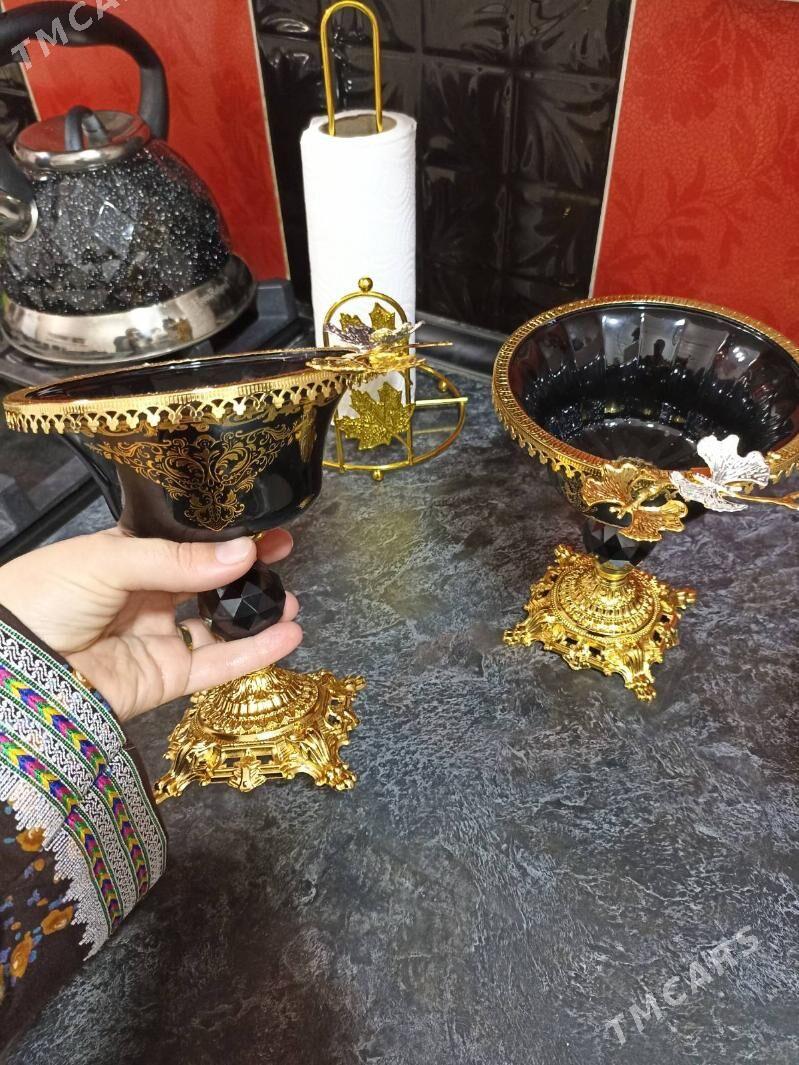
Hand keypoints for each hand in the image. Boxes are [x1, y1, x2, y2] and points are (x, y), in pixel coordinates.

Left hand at [0, 527, 301, 721]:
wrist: (10, 665)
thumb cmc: (43, 595)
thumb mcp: (109, 561)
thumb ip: (179, 560)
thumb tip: (243, 553)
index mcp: (129, 557)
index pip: (189, 544)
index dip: (227, 537)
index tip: (267, 528)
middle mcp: (148, 596)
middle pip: (210, 583)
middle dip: (250, 572)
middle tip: (286, 557)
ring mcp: (158, 639)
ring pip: (220, 625)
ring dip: (258, 614)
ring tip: (291, 602)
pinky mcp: (165, 679)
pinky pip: (218, 664)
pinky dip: (255, 653)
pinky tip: (287, 636)